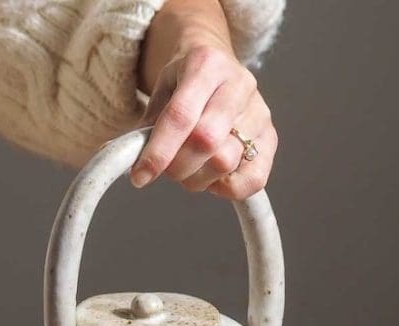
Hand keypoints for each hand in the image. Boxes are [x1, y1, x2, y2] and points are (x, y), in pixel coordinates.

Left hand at [131, 1, 276, 199]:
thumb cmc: (182, 86)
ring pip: (226, 162)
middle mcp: (238, 84)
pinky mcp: (269, 138)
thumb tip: (129, 164)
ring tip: (189, 169)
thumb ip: (145, 128)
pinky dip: (227, 189)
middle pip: (206, 141)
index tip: (140, 176)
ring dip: (197, 179)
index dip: (158, 153)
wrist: (215, 66)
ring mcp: (259, 111)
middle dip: (177, 166)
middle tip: (167, 169)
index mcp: (205, 65)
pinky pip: (253, 179)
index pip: (181, 117)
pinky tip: (213, 178)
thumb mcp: (158, 94)